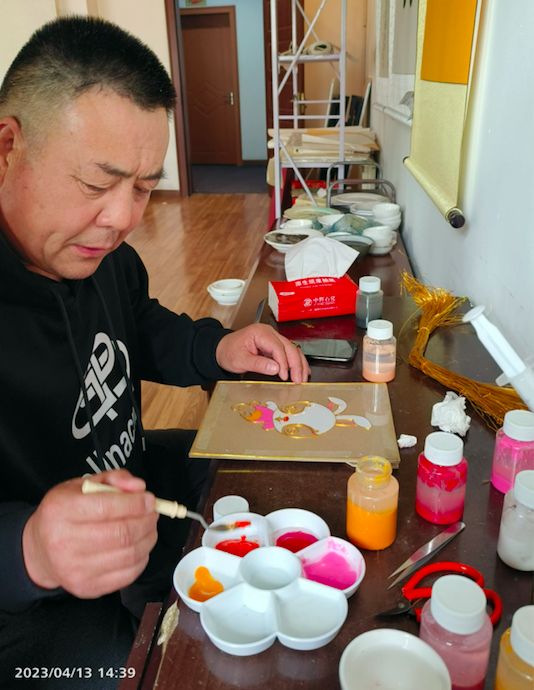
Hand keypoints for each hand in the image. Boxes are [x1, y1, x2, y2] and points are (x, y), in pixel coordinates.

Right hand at [22, 469, 157, 598]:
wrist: (39, 550)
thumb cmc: (64, 513)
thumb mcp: (82, 486)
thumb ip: (113, 479)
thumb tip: (139, 487)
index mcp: (60, 510)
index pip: (106, 507)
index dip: (135, 503)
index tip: (149, 500)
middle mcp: (63, 542)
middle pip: (121, 533)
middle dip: (146, 521)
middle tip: (153, 513)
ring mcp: (74, 569)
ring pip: (128, 554)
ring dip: (148, 538)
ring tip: (149, 527)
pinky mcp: (86, 588)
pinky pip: (127, 574)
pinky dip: (142, 558)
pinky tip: (140, 546)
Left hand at [216, 324, 309, 383]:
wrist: (221, 349)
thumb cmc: (228, 352)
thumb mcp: (240, 360)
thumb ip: (258, 364)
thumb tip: (276, 368)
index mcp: (260, 332)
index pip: (277, 347)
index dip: (283, 363)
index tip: (284, 376)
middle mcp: (269, 332)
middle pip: (289, 347)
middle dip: (296, 365)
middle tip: (298, 380)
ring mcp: (272, 338)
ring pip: (292, 349)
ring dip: (299, 364)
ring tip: (302, 378)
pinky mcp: (274, 345)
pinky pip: (288, 352)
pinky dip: (295, 362)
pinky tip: (300, 371)